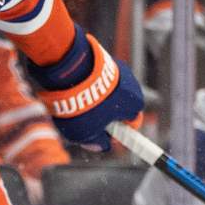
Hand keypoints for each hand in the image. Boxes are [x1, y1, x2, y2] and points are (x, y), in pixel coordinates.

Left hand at [29, 30, 144, 151]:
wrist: (70, 68)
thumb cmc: (82, 103)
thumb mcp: (87, 133)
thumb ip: (96, 143)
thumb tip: (99, 145)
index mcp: (134, 103)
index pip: (132, 124)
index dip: (118, 134)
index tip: (106, 137)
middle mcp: (130, 84)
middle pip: (118, 108)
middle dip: (103, 116)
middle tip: (86, 121)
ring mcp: (116, 69)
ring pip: (106, 93)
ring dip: (93, 99)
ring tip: (75, 102)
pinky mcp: (101, 58)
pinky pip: (95, 78)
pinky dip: (86, 84)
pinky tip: (72, 88)